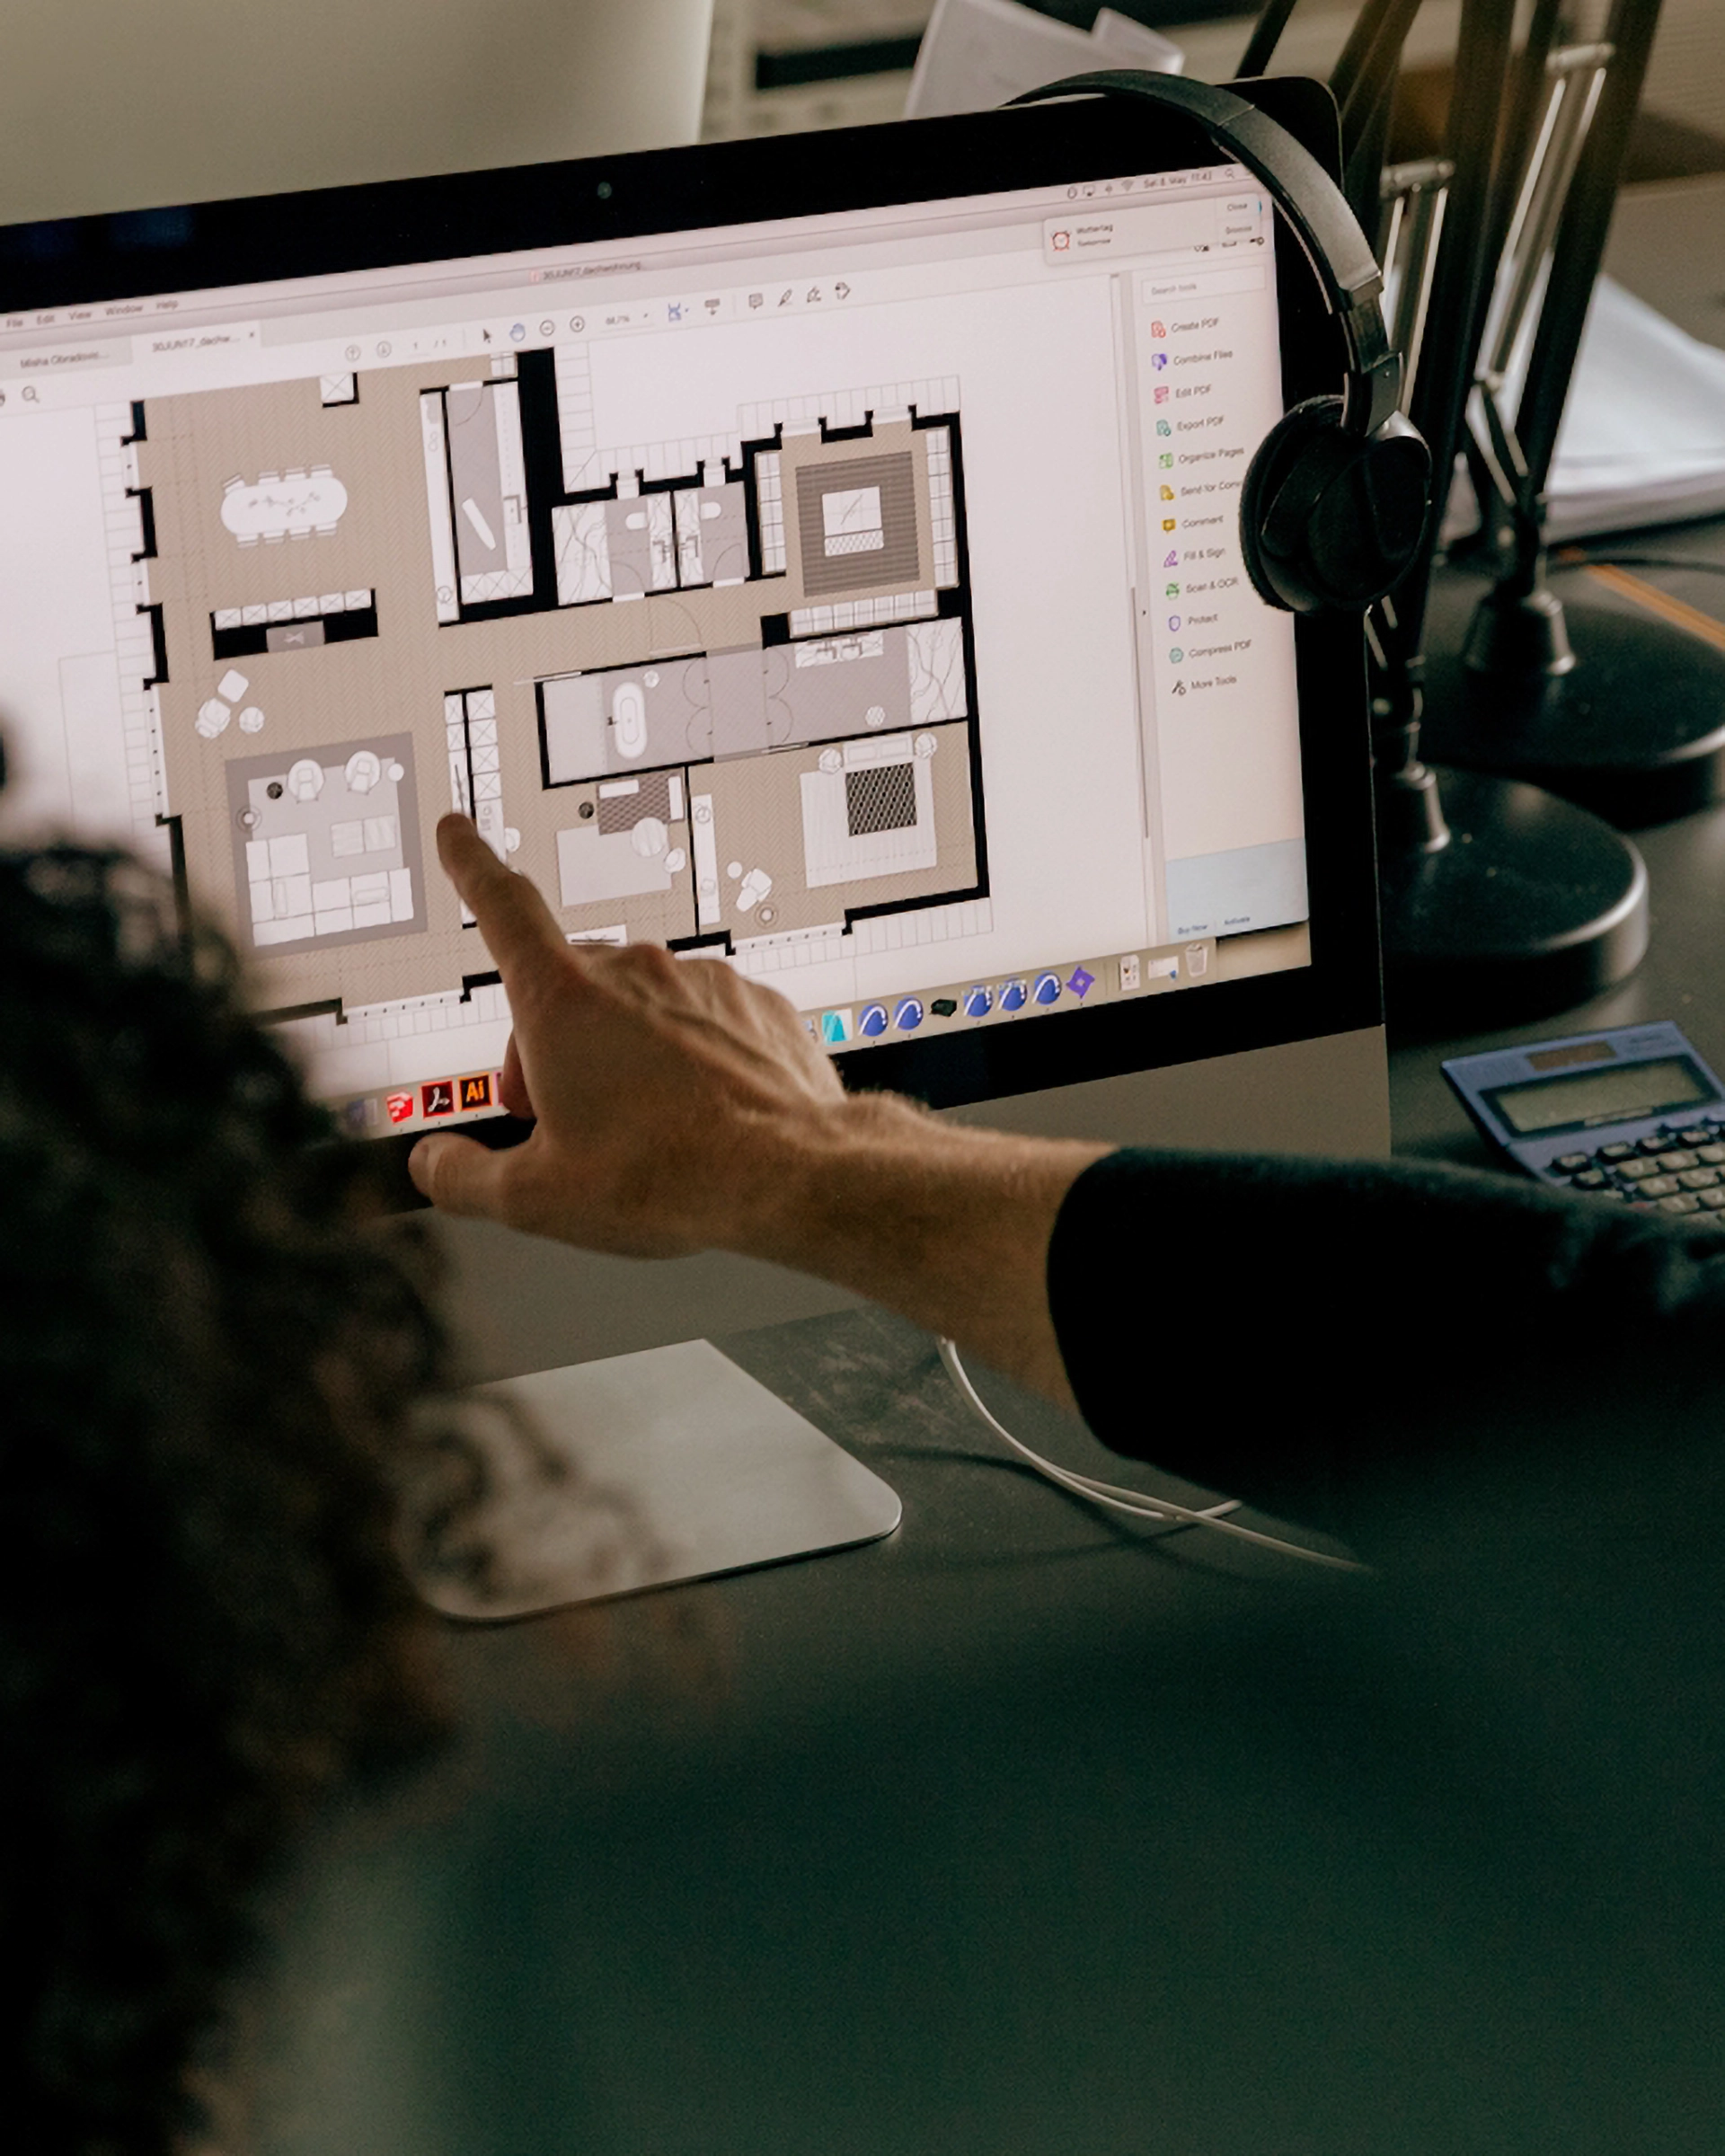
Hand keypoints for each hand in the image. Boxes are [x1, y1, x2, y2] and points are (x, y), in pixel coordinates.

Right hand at [407, 815, 849, 1255]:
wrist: (790, 1177)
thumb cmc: (666, 1179)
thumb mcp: (534, 1198)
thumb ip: (463, 1176)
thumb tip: (434, 1164)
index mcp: (563, 1000)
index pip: (502, 908)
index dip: (472, 868)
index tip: (459, 832)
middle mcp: (635, 971)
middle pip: (565, 988)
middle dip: (548, 1046)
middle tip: (555, 1119)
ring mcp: (702, 982)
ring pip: (638, 1008)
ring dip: (622, 1054)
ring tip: (641, 1131)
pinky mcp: (756, 1005)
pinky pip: (703, 1023)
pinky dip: (691, 1061)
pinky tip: (700, 1117)